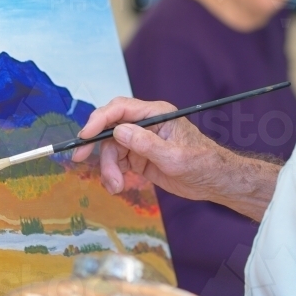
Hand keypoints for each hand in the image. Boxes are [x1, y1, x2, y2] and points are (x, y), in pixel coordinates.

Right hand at [73, 96, 234, 200]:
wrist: (213, 181)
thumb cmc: (201, 163)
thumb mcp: (174, 157)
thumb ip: (146, 144)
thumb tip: (119, 131)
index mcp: (155, 114)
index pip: (120, 109)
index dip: (99, 119)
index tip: (85, 135)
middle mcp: (145, 124)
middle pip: (110, 130)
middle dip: (99, 149)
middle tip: (81, 160)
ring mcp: (141, 141)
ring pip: (111, 150)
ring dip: (108, 168)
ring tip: (116, 187)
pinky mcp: (139, 157)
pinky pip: (117, 163)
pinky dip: (114, 175)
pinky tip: (119, 186)